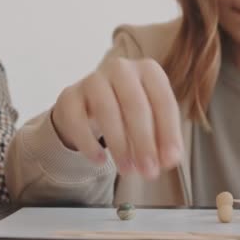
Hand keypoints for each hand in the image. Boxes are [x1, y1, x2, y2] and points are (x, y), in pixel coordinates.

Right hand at [51, 57, 183, 179]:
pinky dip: (89, 143)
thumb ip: (164, 140)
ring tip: (127, 170)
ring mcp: (93, 79)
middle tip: (149, 171)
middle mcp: (121, 68)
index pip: (164, 102)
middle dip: (144, 142)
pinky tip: (99, 160)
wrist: (91, 103)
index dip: (168, 133)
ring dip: (119, 145)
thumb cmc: (130, 111)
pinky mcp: (69, 96)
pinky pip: (77, 120)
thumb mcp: (153, 120)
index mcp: (149, 70)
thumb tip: (170, 159)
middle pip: (135, 105)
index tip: (169, 161)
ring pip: (106, 111)